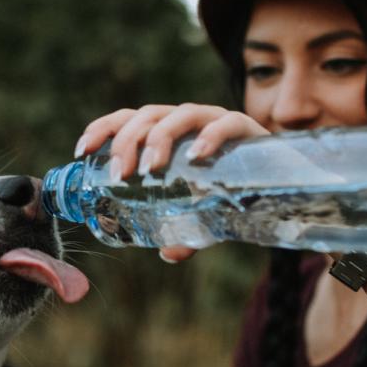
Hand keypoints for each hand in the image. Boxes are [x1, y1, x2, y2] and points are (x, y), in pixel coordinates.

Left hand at [74, 104, 269, 261]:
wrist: (284, 184)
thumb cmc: (234, 192)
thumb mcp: (202, 214)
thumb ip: (185, 231)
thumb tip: (169, 252)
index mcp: (170, 133)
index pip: (129, 118)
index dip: (104, 128)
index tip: (82, 150)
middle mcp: (190, 120)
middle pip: (149, 116)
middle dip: (128, 141)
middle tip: (120, 175)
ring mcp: (218, 120)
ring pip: (180, 114)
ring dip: (160, 138)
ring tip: (151, 169)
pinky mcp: (247, 128)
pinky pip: (226, 124)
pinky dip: (210, 136)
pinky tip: (198, 155)